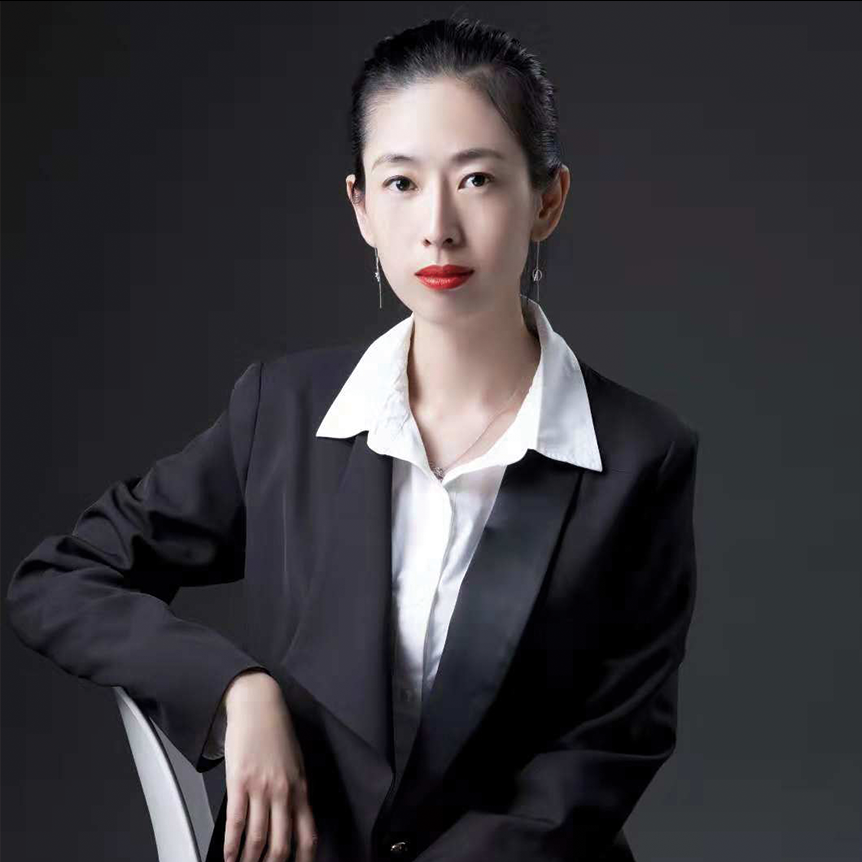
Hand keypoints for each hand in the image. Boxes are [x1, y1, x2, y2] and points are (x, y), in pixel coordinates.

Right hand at [221, 671, 317, 861]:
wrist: (259, 705)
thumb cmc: (277, 732)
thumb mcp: (296, 763)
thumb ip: (295, 792)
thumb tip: (291, 820)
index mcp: (301, 788)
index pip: (308, 835)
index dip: (304, 860)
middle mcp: (284, 792)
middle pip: (282, 844)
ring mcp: (262, 789)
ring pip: (258, 839)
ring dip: (250, 861)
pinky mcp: (240, 782)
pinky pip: (236, 822)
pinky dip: (231, 845)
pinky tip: (229, 856)